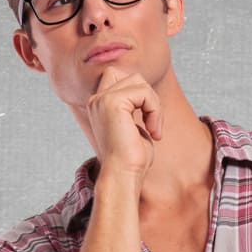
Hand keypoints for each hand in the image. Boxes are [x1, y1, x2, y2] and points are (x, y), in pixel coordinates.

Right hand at [84, 66, 161, 180]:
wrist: (124, 175)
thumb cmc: (132, 158)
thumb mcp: (134, 127)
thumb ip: (136, 106)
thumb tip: (146, 91)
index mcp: (98, 105)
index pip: (118, 76)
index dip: (139, 91)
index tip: (147, 119)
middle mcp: (96, 100)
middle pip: (131, 76)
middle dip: (148, 95)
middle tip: (153, 122)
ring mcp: (102, 100)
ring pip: (140, 81)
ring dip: (154, 104)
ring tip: (154, 128)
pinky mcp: (112, 103)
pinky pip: (144, 92)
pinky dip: (155, 110)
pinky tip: (153, 131)